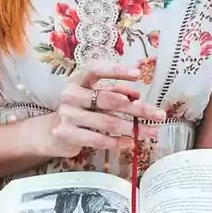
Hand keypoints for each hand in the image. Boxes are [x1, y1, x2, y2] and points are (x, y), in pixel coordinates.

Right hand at [43, 60, 166, 157]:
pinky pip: (98, 138)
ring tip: (151, 132)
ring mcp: (68, 115)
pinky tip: (129, 142)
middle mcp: (72, 95)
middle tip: (159, 114)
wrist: (52, 132)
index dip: (117, 71)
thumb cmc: (79, 111)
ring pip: (108, 122)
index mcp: (78, 80)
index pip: (97, 69)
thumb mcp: (93, 97)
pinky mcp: (68, 134)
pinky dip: (117, 142)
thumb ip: (113, 92)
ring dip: (132, 128)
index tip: (138, 74)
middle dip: (138, 108)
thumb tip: (136, 95)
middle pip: (110, 100)